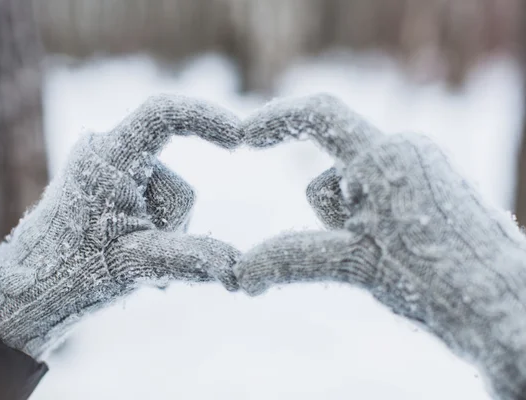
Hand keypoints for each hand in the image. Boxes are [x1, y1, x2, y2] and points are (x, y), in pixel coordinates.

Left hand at [0, 95, 242, 358]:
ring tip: (133, 261)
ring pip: (172, 201)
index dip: (205, 118)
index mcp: (108, 158)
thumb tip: (237, 267)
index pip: (163, 114)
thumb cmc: (73, 271)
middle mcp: (110, 154)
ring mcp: (114, 172)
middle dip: (172, 227)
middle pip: (176, 182)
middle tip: (142, 258)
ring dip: (164, 236)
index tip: (239, 138)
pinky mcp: (118, 189)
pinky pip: (158, 204)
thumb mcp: (134, 263)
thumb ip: (187, 258)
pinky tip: (136, 254)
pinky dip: (158, 233)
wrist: (36, 285)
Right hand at [235, 94, 525, 399]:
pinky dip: (373, 221)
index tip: (245, 136)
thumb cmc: (436, 282)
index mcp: (387, 155)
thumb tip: (240, 273)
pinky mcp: (433, 187)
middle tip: (366, 247)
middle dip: (330, 211)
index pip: (320, 115)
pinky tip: (403, 251)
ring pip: (355, 188)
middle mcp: (408, 150)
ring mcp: (424, 167)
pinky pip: (380, 195)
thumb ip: (293, 258)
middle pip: (333, 169)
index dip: (276, 119)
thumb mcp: (355, 264)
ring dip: (353, 222)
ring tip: (391, 254)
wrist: (501, 305)